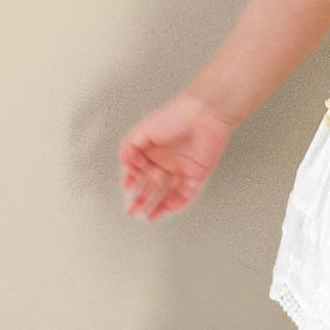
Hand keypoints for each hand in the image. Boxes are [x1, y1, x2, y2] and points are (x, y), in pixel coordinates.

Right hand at [119, 91, 235, 220]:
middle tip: (132, 210)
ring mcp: (183, 167)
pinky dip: (177, 202)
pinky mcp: (198, 173)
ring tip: (146, 215)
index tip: (127, 190)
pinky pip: (187, 192)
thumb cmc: (176, 115)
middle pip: (152, 184)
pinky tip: (167, 209)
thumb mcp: (143, 131)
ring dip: (156, 204)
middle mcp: (168, 159)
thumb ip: (129, 149)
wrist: (205, 113)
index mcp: (154, 149)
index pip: (140, 169)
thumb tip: (124, 167)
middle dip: (141, 198)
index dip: (132, 181)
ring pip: (168, 192)